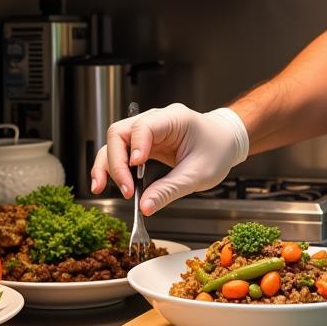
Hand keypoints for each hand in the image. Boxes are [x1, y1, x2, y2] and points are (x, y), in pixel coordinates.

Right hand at [90, 103, 248, 213]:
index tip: (135, 167)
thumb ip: (170, 190)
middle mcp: (155, 121)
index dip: (135, 146)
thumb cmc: (218, 149)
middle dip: (116, 162)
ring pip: (115, 143)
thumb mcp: (198, 175)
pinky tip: (105, 183)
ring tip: (100, 187)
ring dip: (107, 165)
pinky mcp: (144, 143)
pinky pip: (122, 152)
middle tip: (124, 190)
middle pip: (120, 133)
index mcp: (173, 119)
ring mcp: (147, 131)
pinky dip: (113, 167)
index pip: (143, 127)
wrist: (226, 141)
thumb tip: (145, 207)